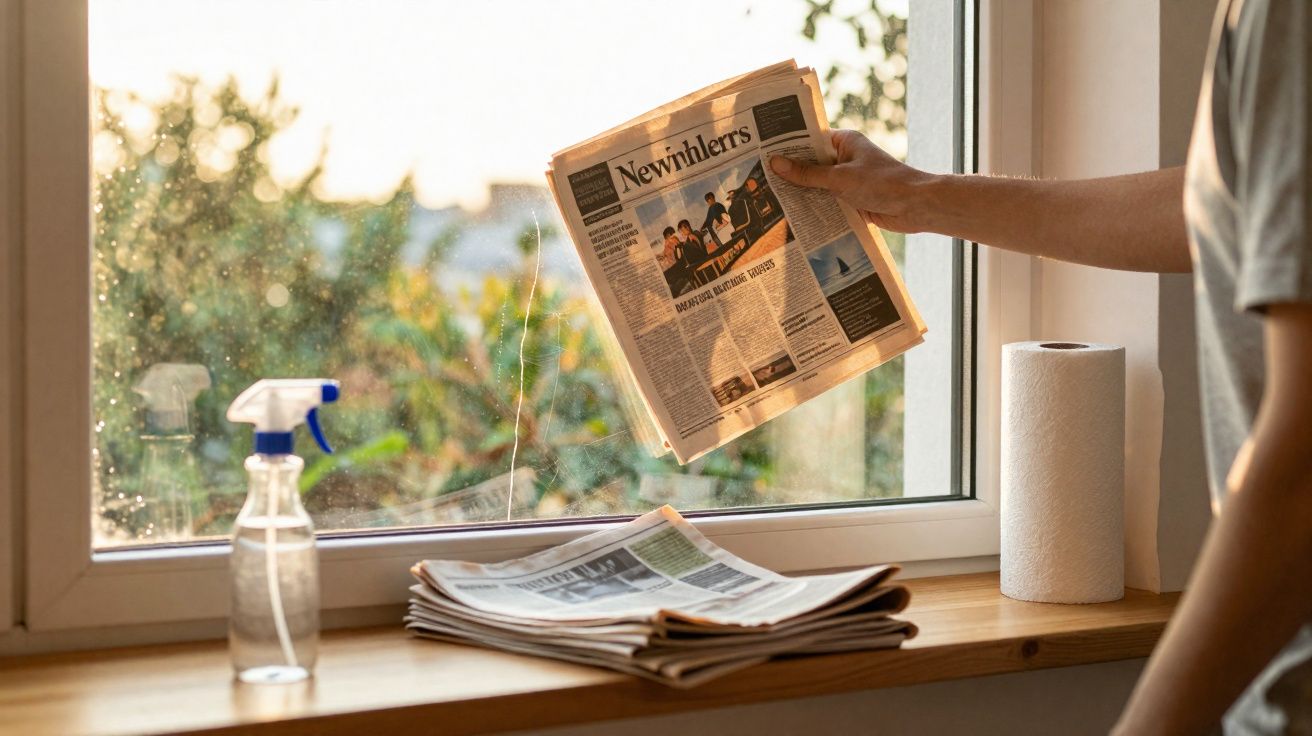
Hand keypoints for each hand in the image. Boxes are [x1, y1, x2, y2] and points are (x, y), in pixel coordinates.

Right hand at [769, 130, 935, 232]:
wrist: (916, 207)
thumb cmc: (883, 184)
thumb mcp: (840, 178)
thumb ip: (807, 174)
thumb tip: (776, 163)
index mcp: (844, 141)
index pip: (809, 139)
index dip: (788, 146)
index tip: (763, 153)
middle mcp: (845, 158)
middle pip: (811, 164)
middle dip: (791, 173)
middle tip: (759, 179)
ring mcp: (848, 179)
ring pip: (818, 185)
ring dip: (801, 193)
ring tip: (770, 200)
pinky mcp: (852, 199)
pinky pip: (827, 201)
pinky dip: (814, 207)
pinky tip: (794, 216)